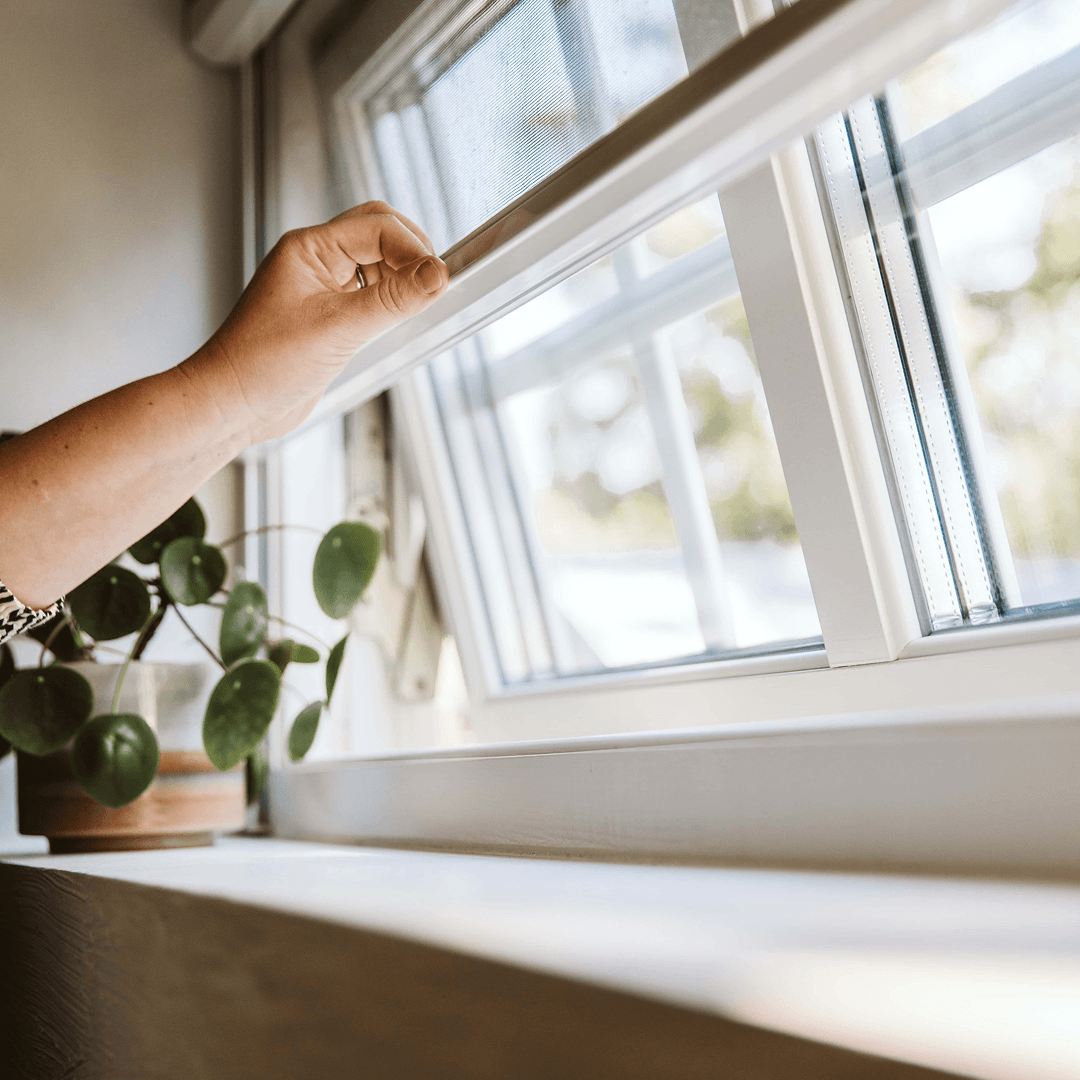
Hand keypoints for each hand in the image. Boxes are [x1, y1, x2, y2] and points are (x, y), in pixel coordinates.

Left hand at [186, 202, 447, 442]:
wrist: (233, 405)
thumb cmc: (262, 364)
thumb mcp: (339, 329)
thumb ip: (393, 300)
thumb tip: (436, 274)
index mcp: (309, 248)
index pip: (377, 227)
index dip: (413, 250)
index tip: (437, 279)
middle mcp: (315, 261)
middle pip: (378, 234)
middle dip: (411, 254)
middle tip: (433, 285)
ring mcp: (321, 288)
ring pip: (376, 265)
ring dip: (402, 279)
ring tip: (416, 306)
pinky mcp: (328, 317)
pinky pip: (368, 296)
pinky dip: (390, 303)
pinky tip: (397, 322)